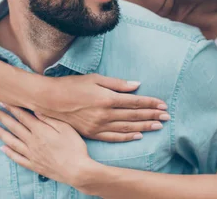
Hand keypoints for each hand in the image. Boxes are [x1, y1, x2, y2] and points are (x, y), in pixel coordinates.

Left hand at [0, 104, 95, 187]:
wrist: (76, 171)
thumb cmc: (74, 148)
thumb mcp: (66, 128)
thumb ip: (49, 118)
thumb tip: (36, 109)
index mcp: (40, 131)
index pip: (23, 116)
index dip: (12, 107)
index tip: (2, 100)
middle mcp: (32, 142)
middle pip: (14, 127)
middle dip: (1, 117)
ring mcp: (31, 154)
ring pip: (12, 142)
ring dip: (0, 133)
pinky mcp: (33, 165)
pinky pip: (17, 158)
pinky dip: (8, 152)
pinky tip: (2, 148)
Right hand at [36, 74, 169, 141]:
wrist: (49, 100)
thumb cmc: (72, 85)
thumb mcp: (95, 78)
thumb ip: (117, 83)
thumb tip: (137, 85)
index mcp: (107, 98)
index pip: (135, 102)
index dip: (150, 103)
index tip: (163, 105)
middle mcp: (105, 114)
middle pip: (134, 116)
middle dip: (152, 116)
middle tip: (167, 117)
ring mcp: (98, 125)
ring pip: (127, 128)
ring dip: (144, 127)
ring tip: (158, 126)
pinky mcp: (92, 133)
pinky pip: (113, 137)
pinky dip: (127, 138)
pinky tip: (138, 136)